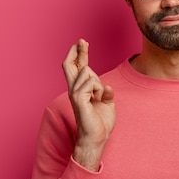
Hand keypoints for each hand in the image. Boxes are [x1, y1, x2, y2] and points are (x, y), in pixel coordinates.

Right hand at [62, 39, 115, 170]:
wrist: (97, 138)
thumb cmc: (101, 122)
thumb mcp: (107, 103)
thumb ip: (106, 92)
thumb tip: (107, 86)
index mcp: (81, 90)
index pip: (78, 68)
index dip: (80, 55)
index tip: (82, 43)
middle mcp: (74, 90)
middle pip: (71, 65)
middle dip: (77, 51)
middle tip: (82, 40)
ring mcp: (74, 94)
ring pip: (86, 72)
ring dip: (97, 81)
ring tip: (100, 96)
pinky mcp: (78, 99)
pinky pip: (90, 83)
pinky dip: (98, 88)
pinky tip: (98, 97)